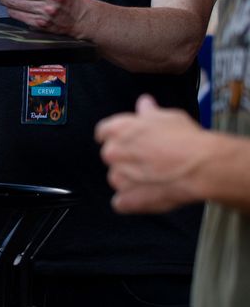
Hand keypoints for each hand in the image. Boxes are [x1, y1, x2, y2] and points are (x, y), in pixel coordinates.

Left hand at [95, 95, 204, 212]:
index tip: (127, 140)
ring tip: (154, 177)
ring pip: (117, 178)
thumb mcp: (168, 117)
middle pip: (111, 156)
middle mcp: (112, 152)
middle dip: (127, 158)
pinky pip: (121, 202)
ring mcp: (118, 177)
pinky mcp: (126, 199)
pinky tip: (147, 195)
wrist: (201, 167)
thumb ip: (150, 112)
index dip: (118, 136)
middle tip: (149, 159)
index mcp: (117, 129)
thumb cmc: (186, 141)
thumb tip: (144, 104)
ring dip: (130, 179)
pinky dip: (131, 201)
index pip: (104, 132)